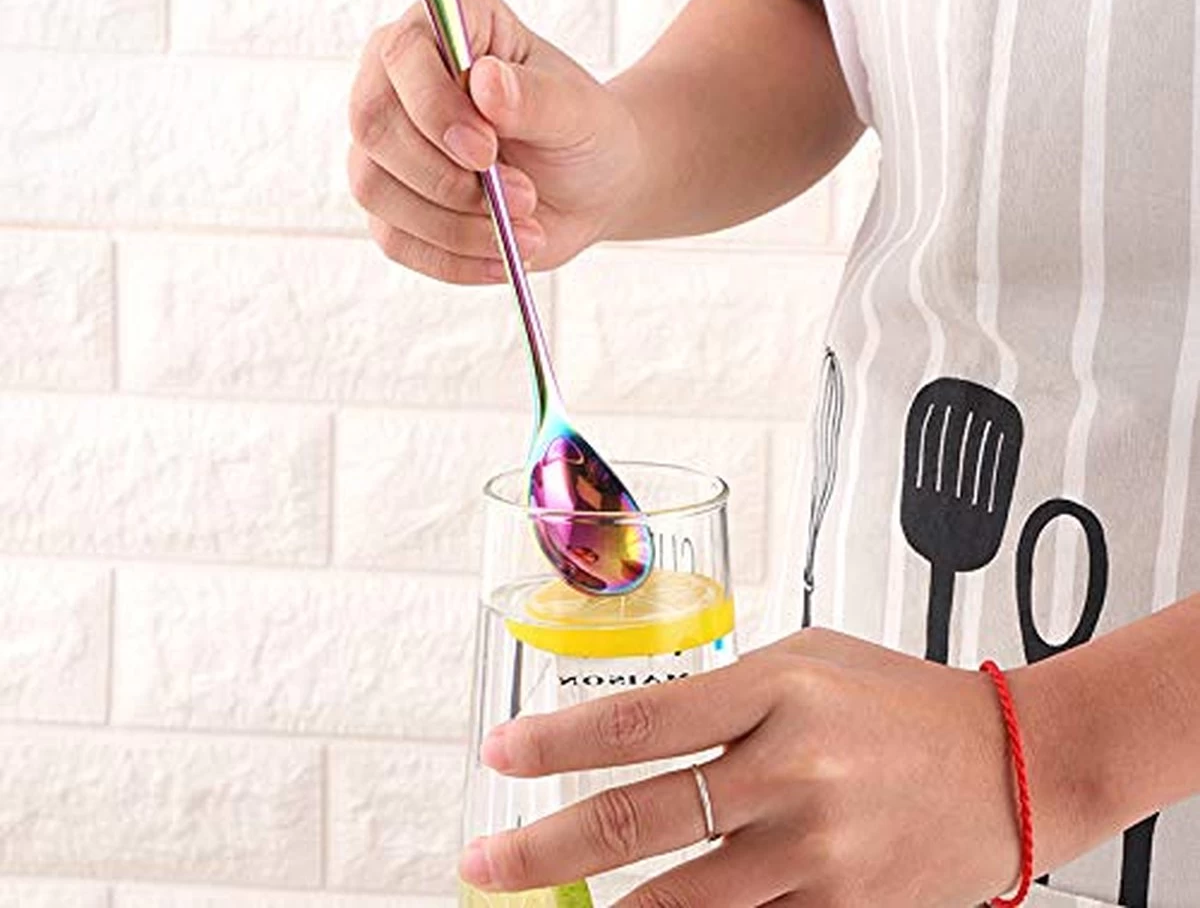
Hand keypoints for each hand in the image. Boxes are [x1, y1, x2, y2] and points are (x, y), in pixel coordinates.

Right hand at [348, 0, 642, 282]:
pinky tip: (504, 259)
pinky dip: (452, 259)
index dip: (433, 105)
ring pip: (374, 186)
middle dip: (445, 176)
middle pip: (373, 124)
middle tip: (523, 196)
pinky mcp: (392, 204)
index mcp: (446, 29)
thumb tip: (486, 82)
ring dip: (454, 224)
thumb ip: (537, 97)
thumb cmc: (586, 133)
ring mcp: (387, 146)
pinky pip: (394, 239)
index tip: (486, 150)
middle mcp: (400, 81)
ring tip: (528, 229)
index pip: (402, 52)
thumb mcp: (580, 113)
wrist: (593, 186)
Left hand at [460, 629, 1023, 906]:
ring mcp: (819, 852)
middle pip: (642, 819)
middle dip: (544, 847)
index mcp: (777, 689)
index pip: (640, 718)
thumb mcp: (806, 657)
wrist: (1012, 767)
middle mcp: (791, 772)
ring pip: (681, 900)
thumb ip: (726, 688)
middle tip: (483, 862)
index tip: (500, 755)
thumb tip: (640, 725)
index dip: (557, 742)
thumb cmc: (899, 698)